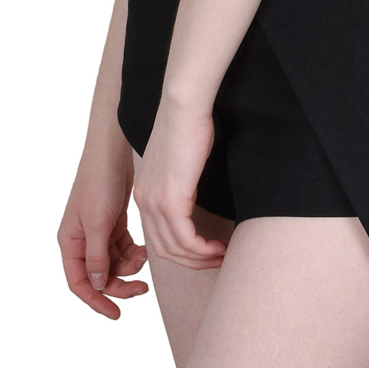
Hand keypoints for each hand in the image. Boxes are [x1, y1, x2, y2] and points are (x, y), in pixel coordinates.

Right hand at [58, 139, 149, 319]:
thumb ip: (97, 256)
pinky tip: (144, 249)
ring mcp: (97, 232)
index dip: (96, 301)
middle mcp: (81, 240)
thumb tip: (98, 285)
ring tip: (144, 257)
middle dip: (120, 284)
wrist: (111, 151)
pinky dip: (133, 252)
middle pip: (99, 276)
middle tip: (143, 289)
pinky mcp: (112, 223)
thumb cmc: (98, 182)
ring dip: (130, 266)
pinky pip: (122, 249)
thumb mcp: (97, 222)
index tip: (116, 314)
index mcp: (69, 241)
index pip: (79, 282)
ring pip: (113, 263)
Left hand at [132, 98, 228, 269]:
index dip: (184, 252)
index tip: (207, 251)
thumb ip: (181, 185)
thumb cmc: (188, 127)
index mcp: (144, 194)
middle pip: (164, 250)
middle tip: (218, 259)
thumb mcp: (179, 163)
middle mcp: (144, 202)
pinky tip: (220, 246)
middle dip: (193, 261)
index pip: (158, 238)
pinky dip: (204, 249)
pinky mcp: (170, 200)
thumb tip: (195, 199)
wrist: (183, 106)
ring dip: (202, 258)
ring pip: (176, 249)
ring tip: (224, 254)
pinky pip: (186, 240)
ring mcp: (154, 203)